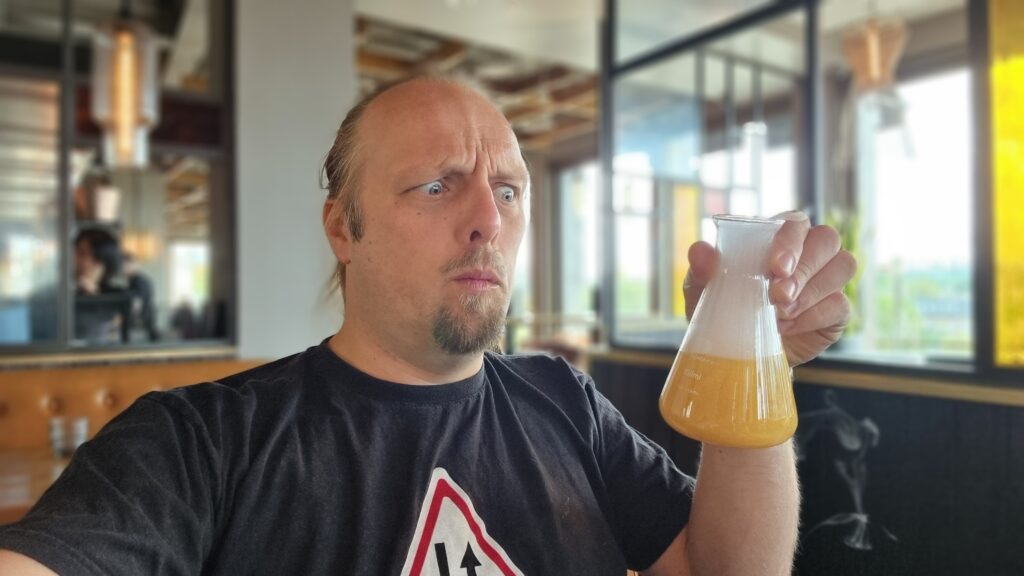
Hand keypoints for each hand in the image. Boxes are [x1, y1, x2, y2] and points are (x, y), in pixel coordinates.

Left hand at [682, 211, 856, 366]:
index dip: (791, 240)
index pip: (796, 222)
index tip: (776, 266)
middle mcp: (809, 252)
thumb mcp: (704, 292)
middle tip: (778, 295)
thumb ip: (701, 270)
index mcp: (778, 237)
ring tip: (780, 313)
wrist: (738, 354)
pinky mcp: (837, 310)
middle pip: (827, 239)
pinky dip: (814, 317)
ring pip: (842, 267)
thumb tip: (699, 250)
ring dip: (811, 292)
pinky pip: (840, 304)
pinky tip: (789, 327)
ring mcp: (827, 280)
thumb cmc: (723, 311)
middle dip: (804, 267)